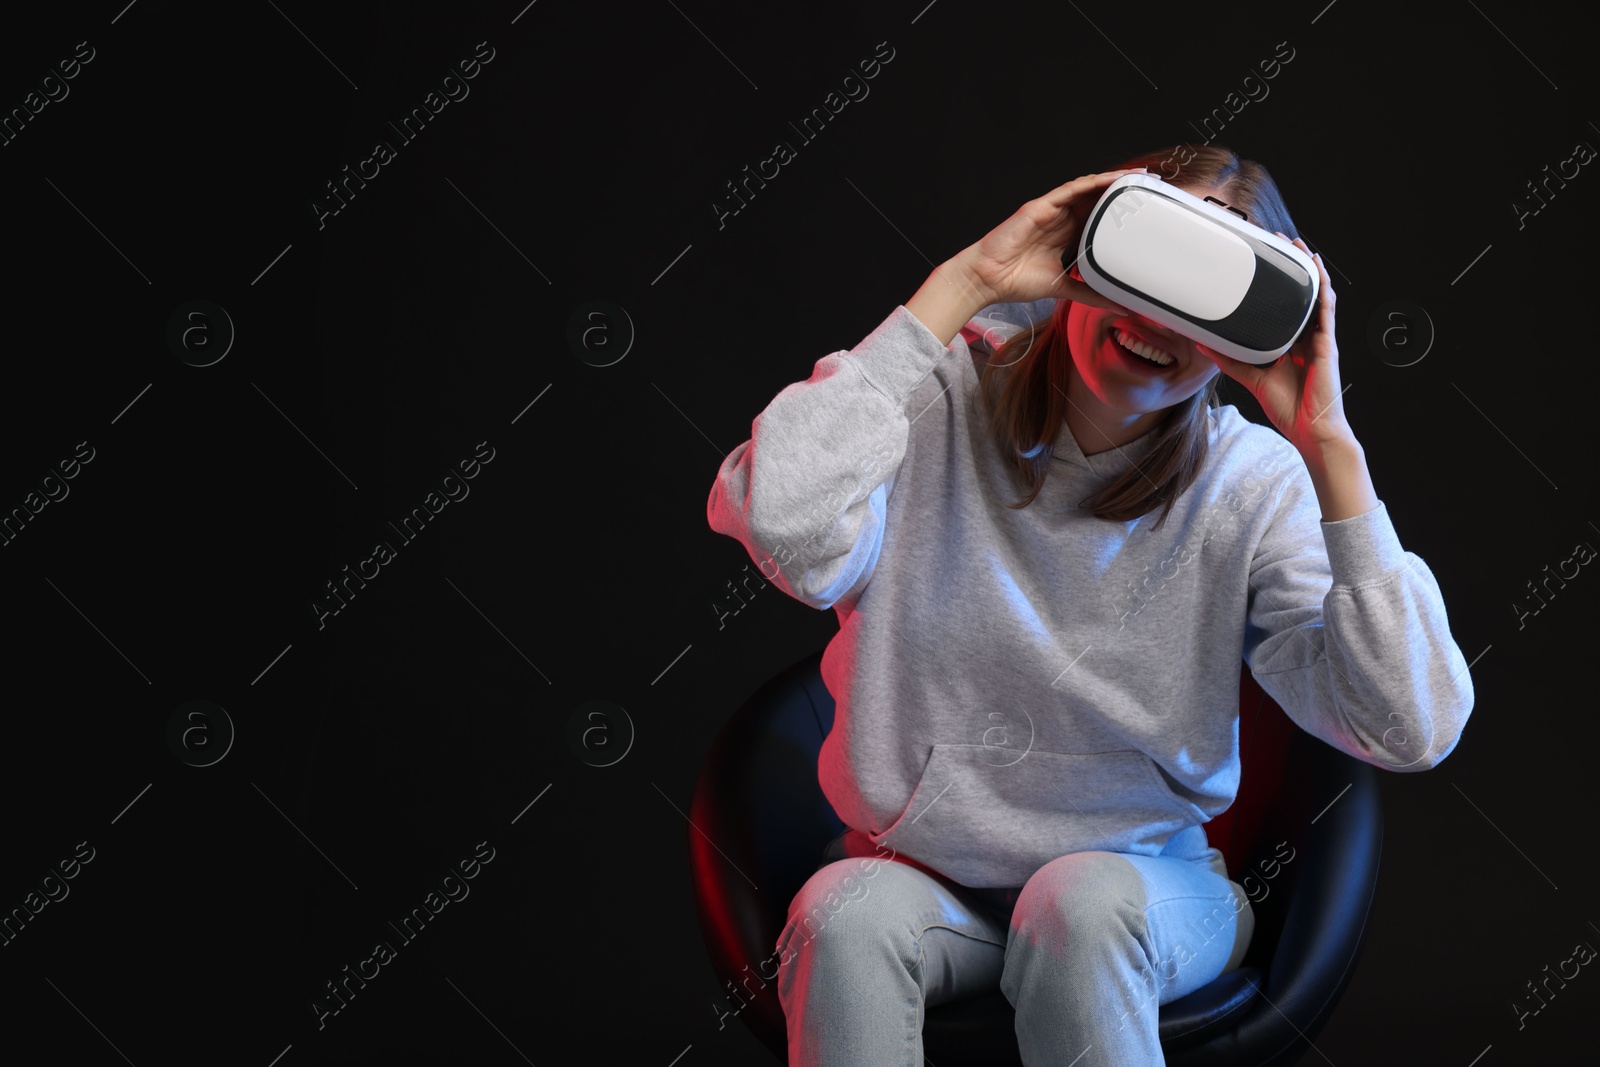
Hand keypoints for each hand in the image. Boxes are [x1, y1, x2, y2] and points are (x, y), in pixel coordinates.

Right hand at [959, 169, 1146, 310]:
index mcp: (1065, 236)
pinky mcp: (1040, 207)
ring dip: (1112, 181)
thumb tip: (1118, 306)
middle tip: (1150, 186)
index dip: (1121, 212)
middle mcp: (1060, 220)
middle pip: (1097, 200)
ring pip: (1087, 189)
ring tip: (1137, 176)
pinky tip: (1109, 179)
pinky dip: (1091, 183)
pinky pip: (1070, 189)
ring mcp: (1050, 211)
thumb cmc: (1016, 282)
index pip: (1098, 218)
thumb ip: (1090, 294)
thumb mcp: (1063, 289)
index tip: (1145, 211)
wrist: (987, 279)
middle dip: (1122, 192)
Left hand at [1194, 237, 1354, 451]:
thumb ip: (1230, 359)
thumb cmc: (1288, 408)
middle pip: (1298, 295)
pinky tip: (1315, 268)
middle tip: (1274, 241)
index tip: (1259, 263)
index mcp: (1290, 345)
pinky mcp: (1327, 343)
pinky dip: (1321, 287)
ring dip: (1306, 268)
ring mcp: (1318, 339)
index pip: (1281, 308)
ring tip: (1295, 244)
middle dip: (1289, 267)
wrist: (1310, 430)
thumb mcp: (1251, 378)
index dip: (1272, 285)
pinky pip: (1325, 309)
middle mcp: (1306, 337)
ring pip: (1314, 295)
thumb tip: (1204, 343)